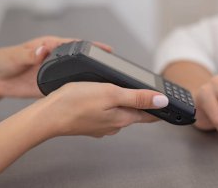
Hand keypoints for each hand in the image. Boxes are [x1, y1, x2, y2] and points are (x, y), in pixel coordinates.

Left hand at [0, 36, 110, 98]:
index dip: (92, 47)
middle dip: (99, 62)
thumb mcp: (15, 56)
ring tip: (107, 83)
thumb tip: (42, 50)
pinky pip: (70, 88)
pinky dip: (80, 91)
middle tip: (114, 67)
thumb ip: (28, 54)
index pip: (75, 45)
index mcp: (50, 47)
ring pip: (79, 75)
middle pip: (82, 60)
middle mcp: (57, 59)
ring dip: (92, 78)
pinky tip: (90, 96)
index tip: (107, 49)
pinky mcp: (53, 86)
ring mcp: (57, 74)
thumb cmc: (3, 62)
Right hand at [35, 82, 167, 137]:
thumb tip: (163, 101)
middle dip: (144, 103)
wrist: (47, 115)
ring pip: (120, 113)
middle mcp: (114, 125)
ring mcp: (102, 125)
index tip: (171, 104)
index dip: (161, 108)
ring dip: (126, 104)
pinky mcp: (90, 122)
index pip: (149, 115)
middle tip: (152, 94)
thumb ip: (137, 98)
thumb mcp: (111, 93)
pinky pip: (107, 113)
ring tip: (130, 92)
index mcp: (123, 118)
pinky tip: (104, 98)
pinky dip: (110, 105)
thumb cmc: (75, 103)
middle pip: (135, 113)